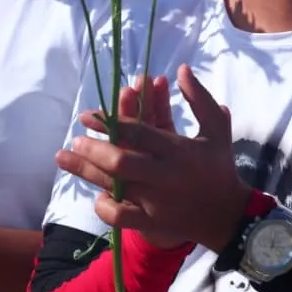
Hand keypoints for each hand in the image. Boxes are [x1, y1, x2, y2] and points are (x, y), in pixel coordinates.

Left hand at [56, 65, 250, 252]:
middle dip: (94, 150)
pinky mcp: (152, 223)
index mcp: (179, 150)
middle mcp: (165, 176)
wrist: (228, 216)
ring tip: (63, 158)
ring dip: (87, 172)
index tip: (89, 116)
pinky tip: (98, 196)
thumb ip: (199, 98)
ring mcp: (156, 202)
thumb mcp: (216, 129)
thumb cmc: (219, 167)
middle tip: (76, 141)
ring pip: (116, 188)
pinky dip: (105, 207)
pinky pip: (121, 218)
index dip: (112, 122)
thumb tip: (180, 69)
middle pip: (122, 162)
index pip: (140, 132)